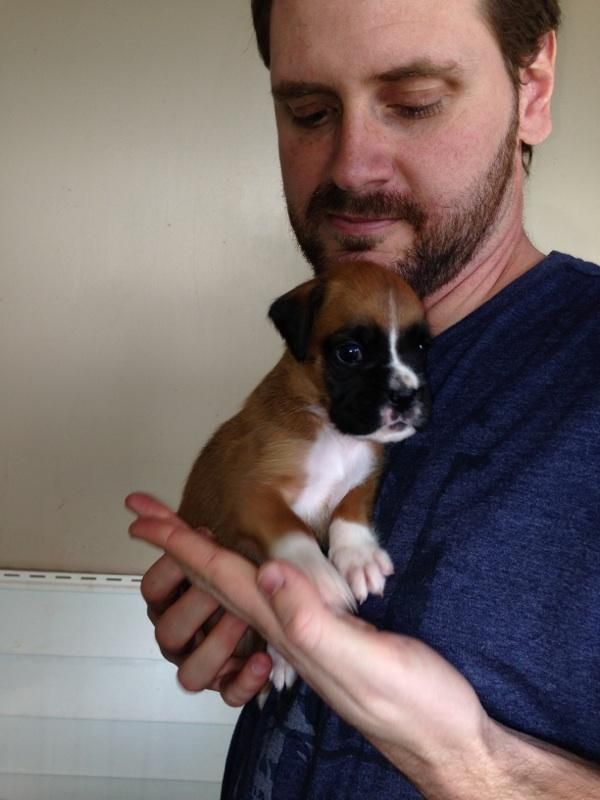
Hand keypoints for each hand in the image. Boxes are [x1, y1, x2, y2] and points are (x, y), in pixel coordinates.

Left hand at [126, 492, 489, 788]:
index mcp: (288, 629)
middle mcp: (286, 630)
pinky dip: (246, 573)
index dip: (181, 544)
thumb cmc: (413, 704)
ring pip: (240, 588)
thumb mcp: (366, 663)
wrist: (443, 736)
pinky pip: (270, 597)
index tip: (142, 517)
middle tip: (146, 514)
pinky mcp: (327, 633)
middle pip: (218, 580)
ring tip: (182, 535)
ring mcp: (304, 633)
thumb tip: (266, 571)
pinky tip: (249, 570)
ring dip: (205, 558)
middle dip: (179, 545)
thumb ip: (313, 622)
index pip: (222, 577)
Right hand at [130, 495, 271, 705]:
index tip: (197, 540)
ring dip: (217, 645)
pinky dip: (242, 681)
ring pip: (189, 674)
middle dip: (197, 606)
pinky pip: (227, 696)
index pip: (152, 590)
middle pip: (167, 633)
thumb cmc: (245, 573)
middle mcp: (185, 635)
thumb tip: (133, 500)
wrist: (286, 607)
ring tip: (246, 619)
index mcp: (175, 601)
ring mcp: (207, 662)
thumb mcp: (217, 546)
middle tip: (227, 583)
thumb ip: (175, 526)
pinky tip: (263, 659)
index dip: (171, 570)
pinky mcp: (232, 683)